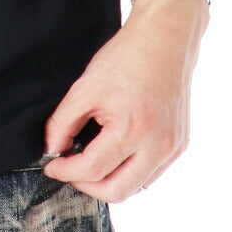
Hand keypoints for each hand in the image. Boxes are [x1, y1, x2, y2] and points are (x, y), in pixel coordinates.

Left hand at [42, 0, 207, 200]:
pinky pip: (151, 174)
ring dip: (110, 182)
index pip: (92, 170)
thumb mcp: (85, 87)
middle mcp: (157, 145)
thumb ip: (63, 122)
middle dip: (87, 186)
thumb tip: (52, 150)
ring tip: (91, 162)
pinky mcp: (180, 145)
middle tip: (70, 170)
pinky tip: (115, 154)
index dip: (65, 172)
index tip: (51, 166)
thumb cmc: (126, 58)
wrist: (165, 39)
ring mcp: (172, 148)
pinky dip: (130, 172)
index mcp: (131, 129)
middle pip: (116, 192)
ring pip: (136, 187)